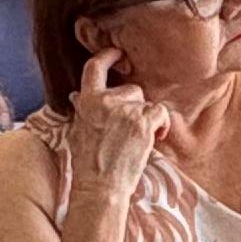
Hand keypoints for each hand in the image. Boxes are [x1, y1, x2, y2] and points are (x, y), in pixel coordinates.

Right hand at [67, 52, 174, 197]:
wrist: (99, 187)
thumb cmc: (89, 165)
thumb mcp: (78, 131)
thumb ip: (85, 110)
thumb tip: (79, 97)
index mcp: (86, 101)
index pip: (94, 68)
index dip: (108, 57)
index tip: (118, 54)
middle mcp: (104, 101)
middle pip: (131, 89)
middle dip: (135, 106)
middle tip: (128, 131)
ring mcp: (124, 110)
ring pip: (146, 103)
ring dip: (147, 119)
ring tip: (137, 140)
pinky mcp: (141, 122)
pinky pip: (160, 113)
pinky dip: (162, 125)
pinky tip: (156, 138)